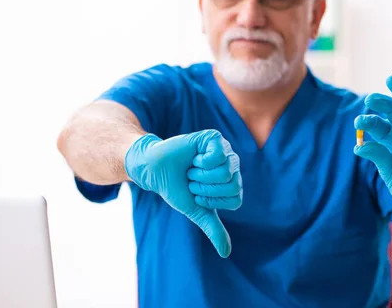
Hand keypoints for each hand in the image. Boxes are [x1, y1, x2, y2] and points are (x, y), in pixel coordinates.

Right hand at [125, 129, 241, 256]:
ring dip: (201, 174)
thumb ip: (213, 228)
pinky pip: (218, 155)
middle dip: (205, 188)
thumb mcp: (196, 210)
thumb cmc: (176, 188)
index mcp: (232, 183)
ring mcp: (225, 150)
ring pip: (225, 171)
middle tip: (193, 180)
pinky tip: (194, 157)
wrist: (155, 170)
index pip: (235, 199)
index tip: (197, 194)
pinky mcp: (214, 138)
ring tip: (192, 169)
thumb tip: (226, 253)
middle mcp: (233, 166)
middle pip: (232, 185)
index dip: (212, 200)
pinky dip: (201, 161)